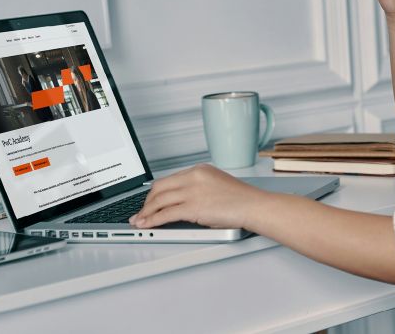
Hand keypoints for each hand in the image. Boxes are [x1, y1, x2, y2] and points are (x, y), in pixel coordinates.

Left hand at [128, 164, 269, 230]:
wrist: (255, 206)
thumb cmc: (243, 200)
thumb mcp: (217, 185)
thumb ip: (199, 189)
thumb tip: (183, 203)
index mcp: (198, 170)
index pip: (169, 179)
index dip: (156, 193)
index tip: (150, 200)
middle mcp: (192, 177)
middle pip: (159, 188)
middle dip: (147, 202)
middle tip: (140, 212)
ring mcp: (191, 191)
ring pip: (159, 201)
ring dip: (146, 212)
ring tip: (139, 221)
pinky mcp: (193, 207)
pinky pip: (165, 214)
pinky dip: (153, 220)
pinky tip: (147, 225)